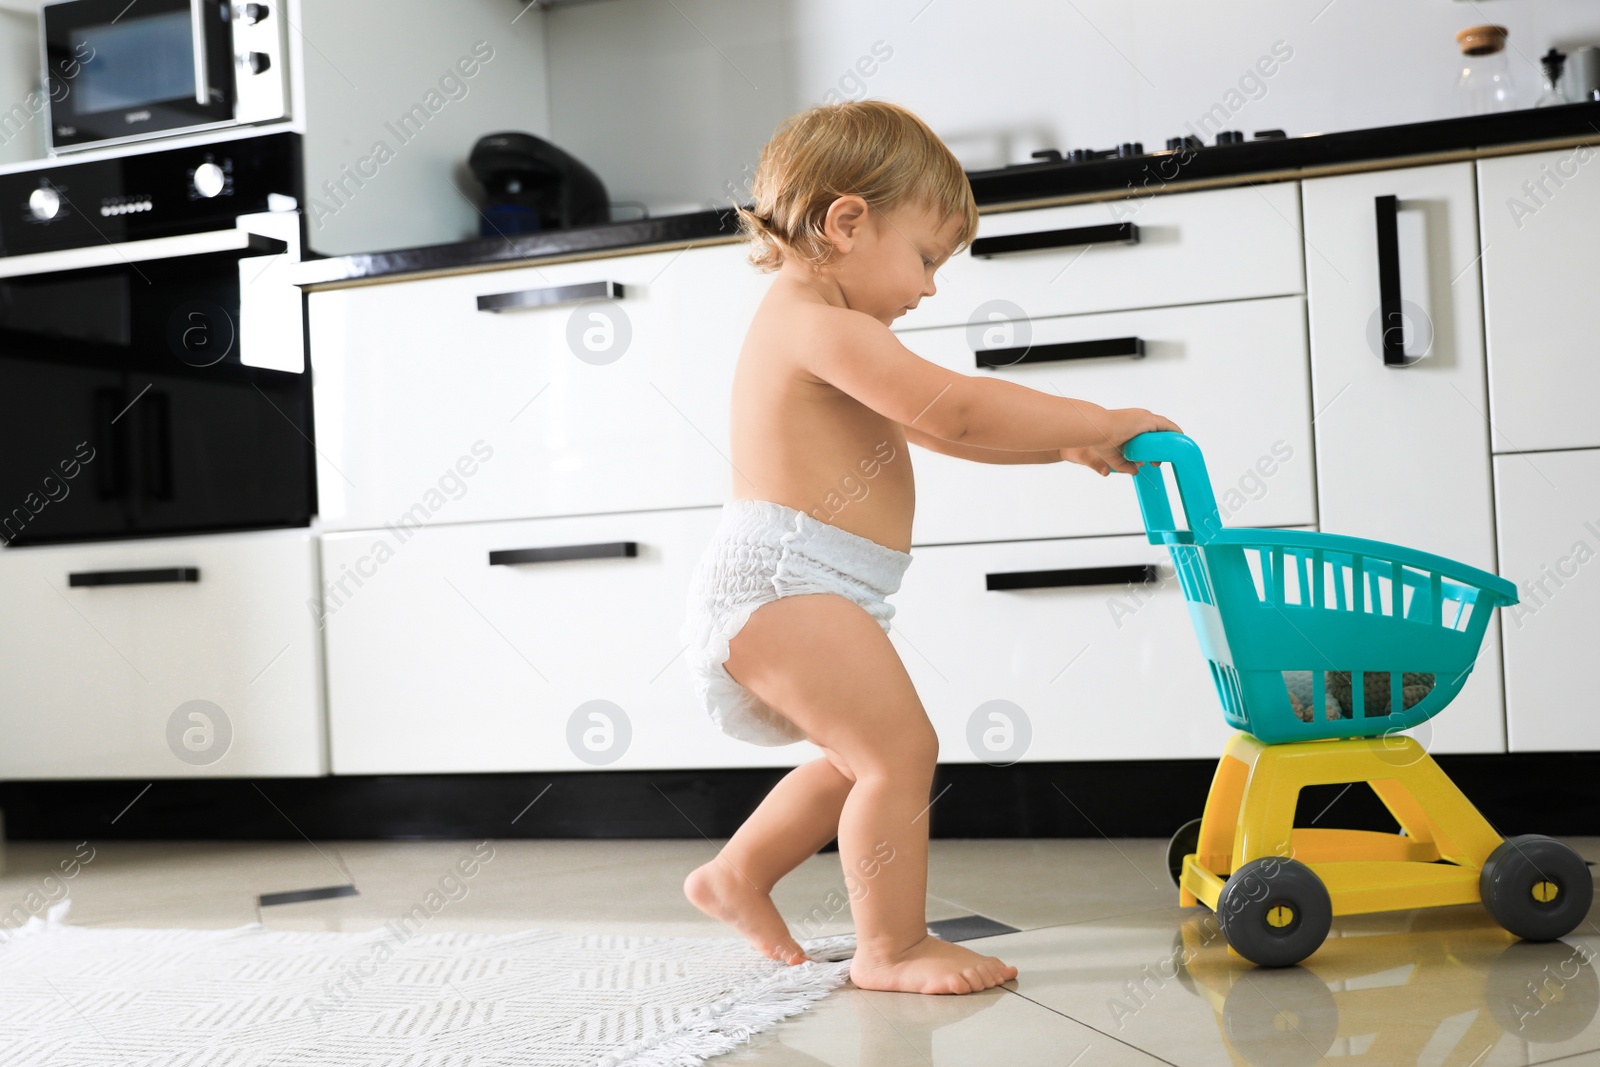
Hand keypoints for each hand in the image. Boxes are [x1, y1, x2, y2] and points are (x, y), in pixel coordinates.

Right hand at [1061, 409, 1182, 475]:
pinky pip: (1168, 427)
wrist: (1097, 430)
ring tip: (1171, 454)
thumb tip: (1135, 472)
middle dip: (1160, 447)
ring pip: (1164, 429)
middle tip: (1157, 462)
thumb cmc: (1099, 440)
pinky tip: (1180, 441)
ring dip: (1169, 440)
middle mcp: (1140, 419)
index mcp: (1130, 424)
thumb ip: (1124, 465)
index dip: (1152, 446)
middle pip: (1158, 431)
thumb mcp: (1114, 456)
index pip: (1148, 433)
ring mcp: (1145, 418)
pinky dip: (1175, 433)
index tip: (1151, 459)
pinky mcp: (1149, 420)